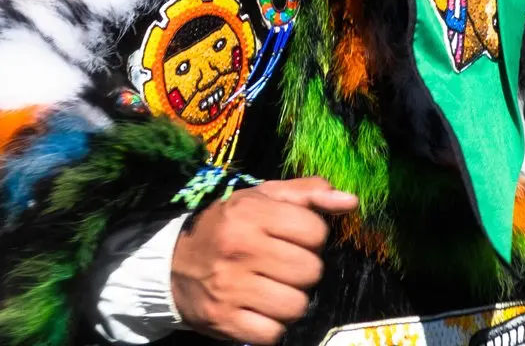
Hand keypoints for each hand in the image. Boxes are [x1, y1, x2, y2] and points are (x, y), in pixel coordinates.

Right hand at [170, 177, 358, 343]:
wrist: (173, 265)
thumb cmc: (229, 225)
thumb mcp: (262, 198)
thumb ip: (308, 194)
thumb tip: (350, 201)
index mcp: (251, 212)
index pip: (315, 231)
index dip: (312, 237)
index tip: (295, 238)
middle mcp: (240, 248)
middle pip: (310, 271)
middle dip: (304, 270)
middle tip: (285, 265)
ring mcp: (230, 287)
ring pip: (296, 305)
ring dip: (292, 300)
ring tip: (275, 288)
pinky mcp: (224, 321)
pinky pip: (273, 333)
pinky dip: (273, 326)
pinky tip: (261, 309)